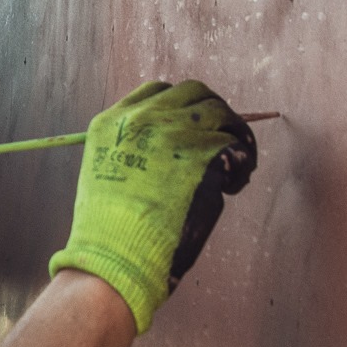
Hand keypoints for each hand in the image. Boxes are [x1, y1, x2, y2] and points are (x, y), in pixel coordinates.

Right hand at [49, 80, 256, 332]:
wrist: (115, 256)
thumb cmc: (110, 231)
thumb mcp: (105, 173)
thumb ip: (134, 149)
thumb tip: (175, 145)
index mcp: (114, 122)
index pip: (159, 90)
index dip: (183, 107)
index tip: (195, 128)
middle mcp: (144, 118)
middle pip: (196, 92)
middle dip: (216, 113)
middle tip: (224, 140)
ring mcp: (176, 133)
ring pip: (223, 115)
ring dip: (235, 138)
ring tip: (235, 169)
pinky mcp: (204, 155)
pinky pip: (237, 147)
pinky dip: (242, 166)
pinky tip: (232, 187)